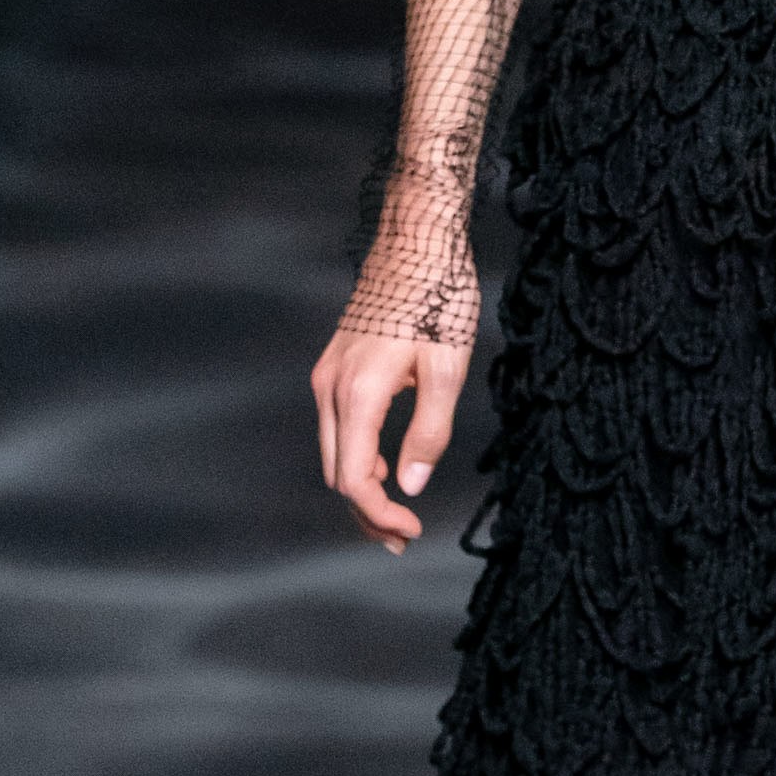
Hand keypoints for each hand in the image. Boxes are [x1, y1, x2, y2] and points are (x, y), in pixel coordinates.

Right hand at [311, 314, 473, 549]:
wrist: (416, 240)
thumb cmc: (439, 297)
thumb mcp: (448, 368)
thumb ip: (429, 430)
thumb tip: (409, 484)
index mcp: (358, 393)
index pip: (353, 478)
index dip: (379, 514)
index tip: (412, 530)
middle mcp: (331, 388)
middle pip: (335, 473)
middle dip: (366, 511)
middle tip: (405, 536)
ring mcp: (327, 375)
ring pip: (332, 452)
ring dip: (360, 486)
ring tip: (397, 512)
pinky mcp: (334, 366)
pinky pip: (336, 427)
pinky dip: (356, 456)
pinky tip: (386, 464)